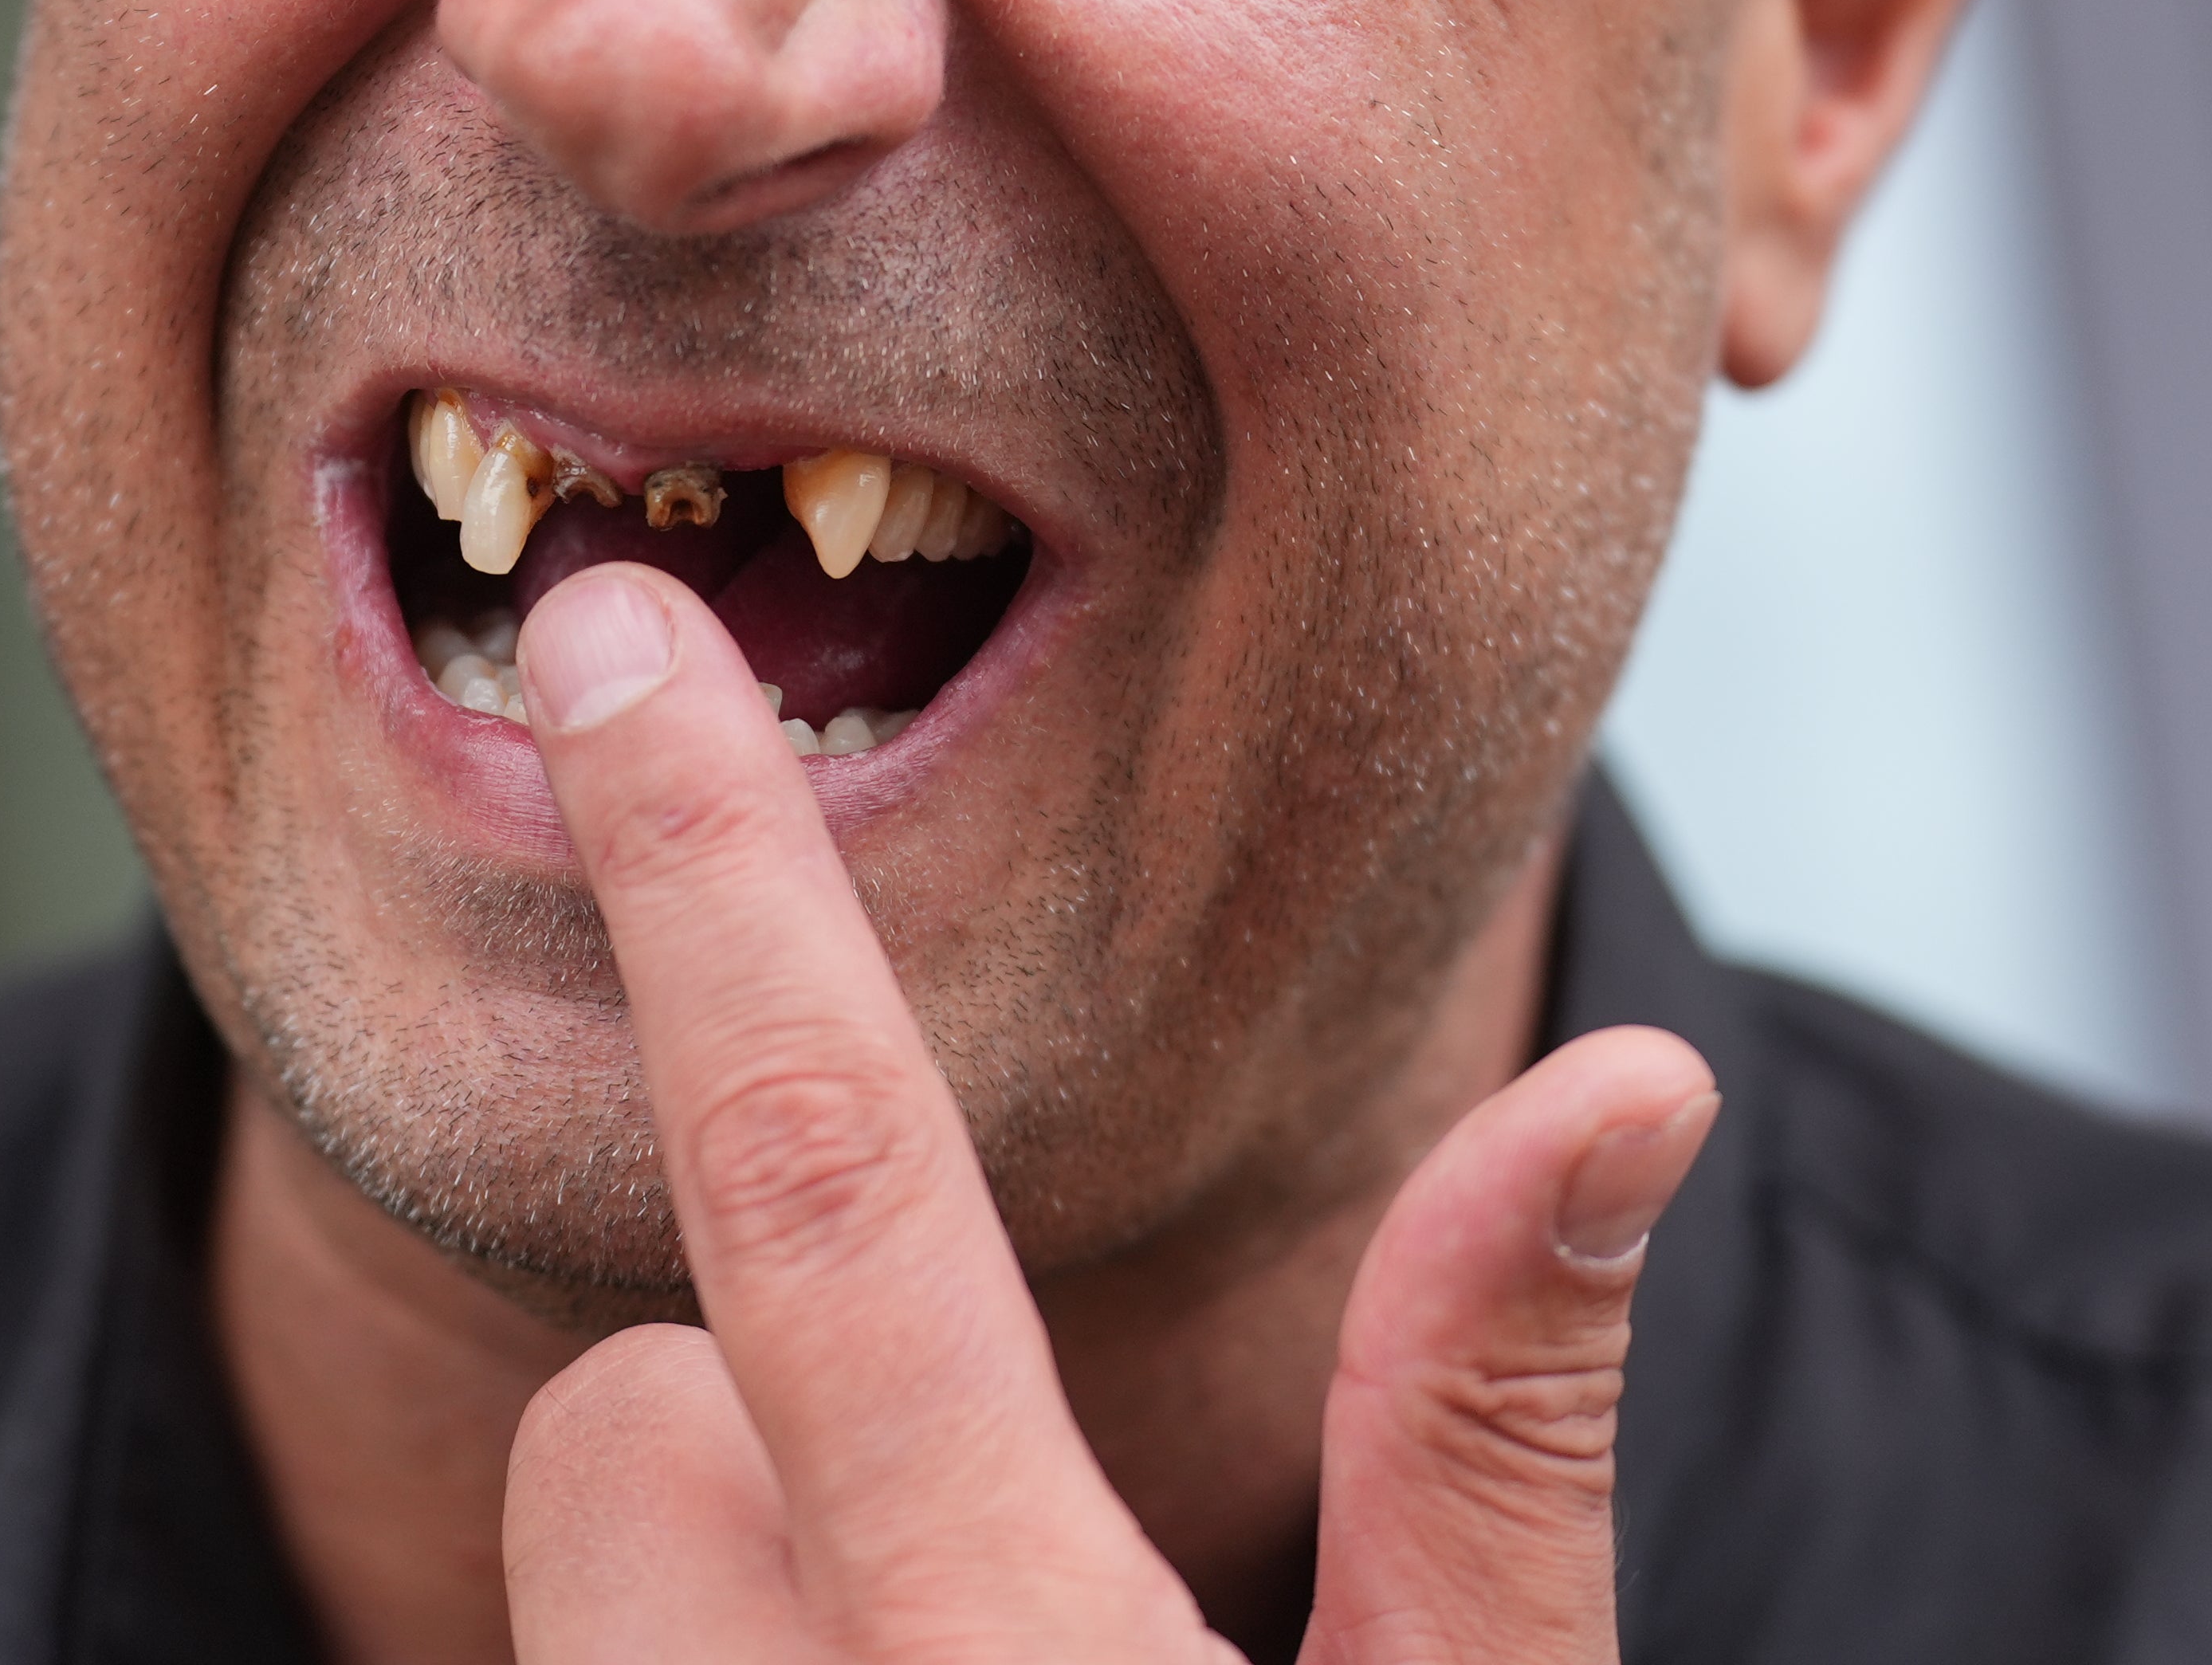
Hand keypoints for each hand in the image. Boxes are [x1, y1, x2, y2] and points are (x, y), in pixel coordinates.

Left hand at [499, 561, 1720, 1663]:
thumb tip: (1629, 1084)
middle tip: (993, 1580)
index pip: (822, 1173)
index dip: (715, 875)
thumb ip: (1495, 1434)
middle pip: (615, 1412)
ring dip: (721, 1591)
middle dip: (754, 1427)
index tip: (615, 646)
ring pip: (582, 1556)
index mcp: (996, 1648)